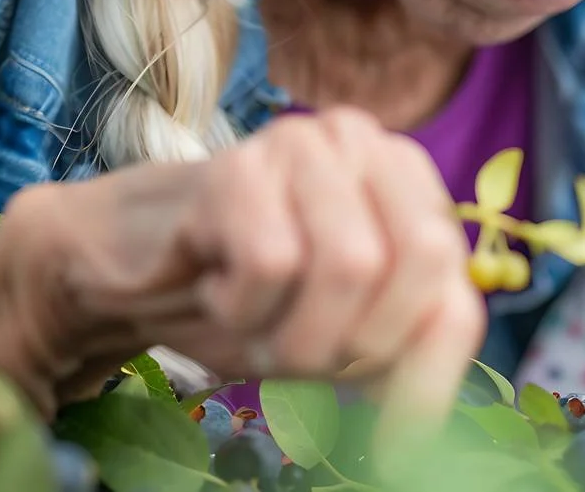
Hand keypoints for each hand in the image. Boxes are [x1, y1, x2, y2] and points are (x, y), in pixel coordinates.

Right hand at [0, 108, 484, 426]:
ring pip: (351, 264)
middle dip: (361, 340)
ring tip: (257, 323)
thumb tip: (429, 430)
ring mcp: (304, 143)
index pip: (457, 294)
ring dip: (295, 331)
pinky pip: (271, 263)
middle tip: (301, 356)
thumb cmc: (249, 292)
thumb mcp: (343, 331)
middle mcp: (368, 144)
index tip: (397, 441)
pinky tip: (218, 290)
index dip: (429, 376)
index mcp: (412, 182)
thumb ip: (404, 351)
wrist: (127, 269)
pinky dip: (242, 308)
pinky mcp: (238, 166)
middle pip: (422, 264)